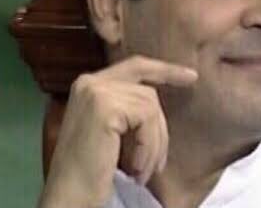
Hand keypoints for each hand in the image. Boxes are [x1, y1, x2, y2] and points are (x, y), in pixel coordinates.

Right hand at [38, 56, 197, 207]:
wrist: (68, 197)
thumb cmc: (89, 172)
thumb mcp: (109, 132)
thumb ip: (127, 109)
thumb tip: (158, 102)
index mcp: (87, 86)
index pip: (135, 66)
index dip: (165, 70)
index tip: (191, 77)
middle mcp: (88, 82)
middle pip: (147, 91)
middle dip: (160, 128)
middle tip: (159, 163)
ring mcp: (95, 92)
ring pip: (150, 107)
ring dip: (153, 145)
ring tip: (142, 171)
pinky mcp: (104, 106)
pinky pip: (146, 119)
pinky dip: (148, 148)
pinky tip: (135, 170)